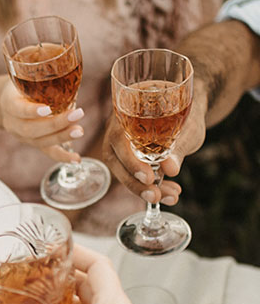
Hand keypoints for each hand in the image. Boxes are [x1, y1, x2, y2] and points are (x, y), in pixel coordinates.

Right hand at [0, 81, 83, 162]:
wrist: (6, 101)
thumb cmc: (20, 85)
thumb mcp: (23, 75)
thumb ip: (39, 73)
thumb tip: (69, 62)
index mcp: (8, 103)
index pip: (17, 109)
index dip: (31, 111)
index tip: (47, 109)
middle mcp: (13, 123)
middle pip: (31, 129)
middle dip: (55, 124)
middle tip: (77, 114)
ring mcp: (22, 136)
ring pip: (40, 142)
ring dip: (62, 137)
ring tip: (79, 130)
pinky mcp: (33, 143)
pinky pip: (47, 152)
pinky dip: (62, 157)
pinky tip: (76, 158)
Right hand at [102, 87, 206, 204]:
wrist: (184, 107)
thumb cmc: (185, 110)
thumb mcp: (187, 125)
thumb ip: (177, 146)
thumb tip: (171, 169)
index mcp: (125, 112)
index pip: (118, 138)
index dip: (130, 161)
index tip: (148, 178)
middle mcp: (117, 130)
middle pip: (116, 160)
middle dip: (135, 183)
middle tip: (155, 196)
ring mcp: (122, 145)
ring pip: (124, 171)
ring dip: (144, 189)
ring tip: (171, 197)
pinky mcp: (131, 158)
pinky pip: (135, 175)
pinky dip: (152, 187)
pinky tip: (170, 193)